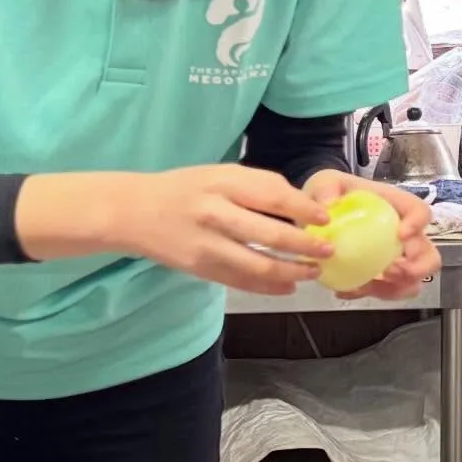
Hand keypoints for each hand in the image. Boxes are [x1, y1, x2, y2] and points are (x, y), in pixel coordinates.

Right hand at [101, 164, 334, 296]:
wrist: (134, 211)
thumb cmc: (184, 188)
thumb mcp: (219, 174)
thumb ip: (256, 187)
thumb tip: (300, 207)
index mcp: (223, 183)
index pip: (273, 195)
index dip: (304, 210)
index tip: (325, 219)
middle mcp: (215, 213)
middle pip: (270, 235)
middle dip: (305, 247)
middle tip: (328, 251)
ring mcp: (206, 244)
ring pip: (258, 264)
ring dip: (291, 272)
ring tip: (312, 272)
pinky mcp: (199, 268)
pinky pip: (241, 281)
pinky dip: (268, 287)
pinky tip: (287, 287)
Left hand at [301, 171, 440, 301]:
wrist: (317, 215)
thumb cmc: (331, 194)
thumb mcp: (325, 182)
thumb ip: (326, 189)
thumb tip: (329, 204)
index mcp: (396, 207)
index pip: (420, 211)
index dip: (418, 224)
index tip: (400, 234)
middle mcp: (403, 235)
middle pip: (429, 255)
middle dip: (417, 268)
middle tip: (391, 271)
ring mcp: (395, 258)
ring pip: (413, 281)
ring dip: (396, 288)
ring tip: (368, 286)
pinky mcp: (380, 276)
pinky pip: (386, 292)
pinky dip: (369, 295)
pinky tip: (345, 291)